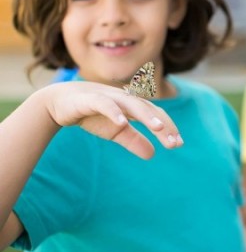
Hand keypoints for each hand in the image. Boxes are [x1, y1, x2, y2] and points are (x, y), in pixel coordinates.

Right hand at [44, 81, 182, 159]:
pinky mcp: (90, 99)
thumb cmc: (92, 114)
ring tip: (158, 127)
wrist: (61, 103)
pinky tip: (122, 122)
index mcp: (132, 106)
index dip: (168, 127)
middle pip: (148, 109)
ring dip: (146, 115)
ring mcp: (109, 96)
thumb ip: (133, 140)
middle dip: (163, 124)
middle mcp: (124, 98)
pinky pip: (104, 104)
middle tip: (174, 142)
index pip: (155, 115)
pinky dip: (114, 112)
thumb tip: (152, 154)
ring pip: (131, 103)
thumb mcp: (115, 131)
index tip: (178, 144)